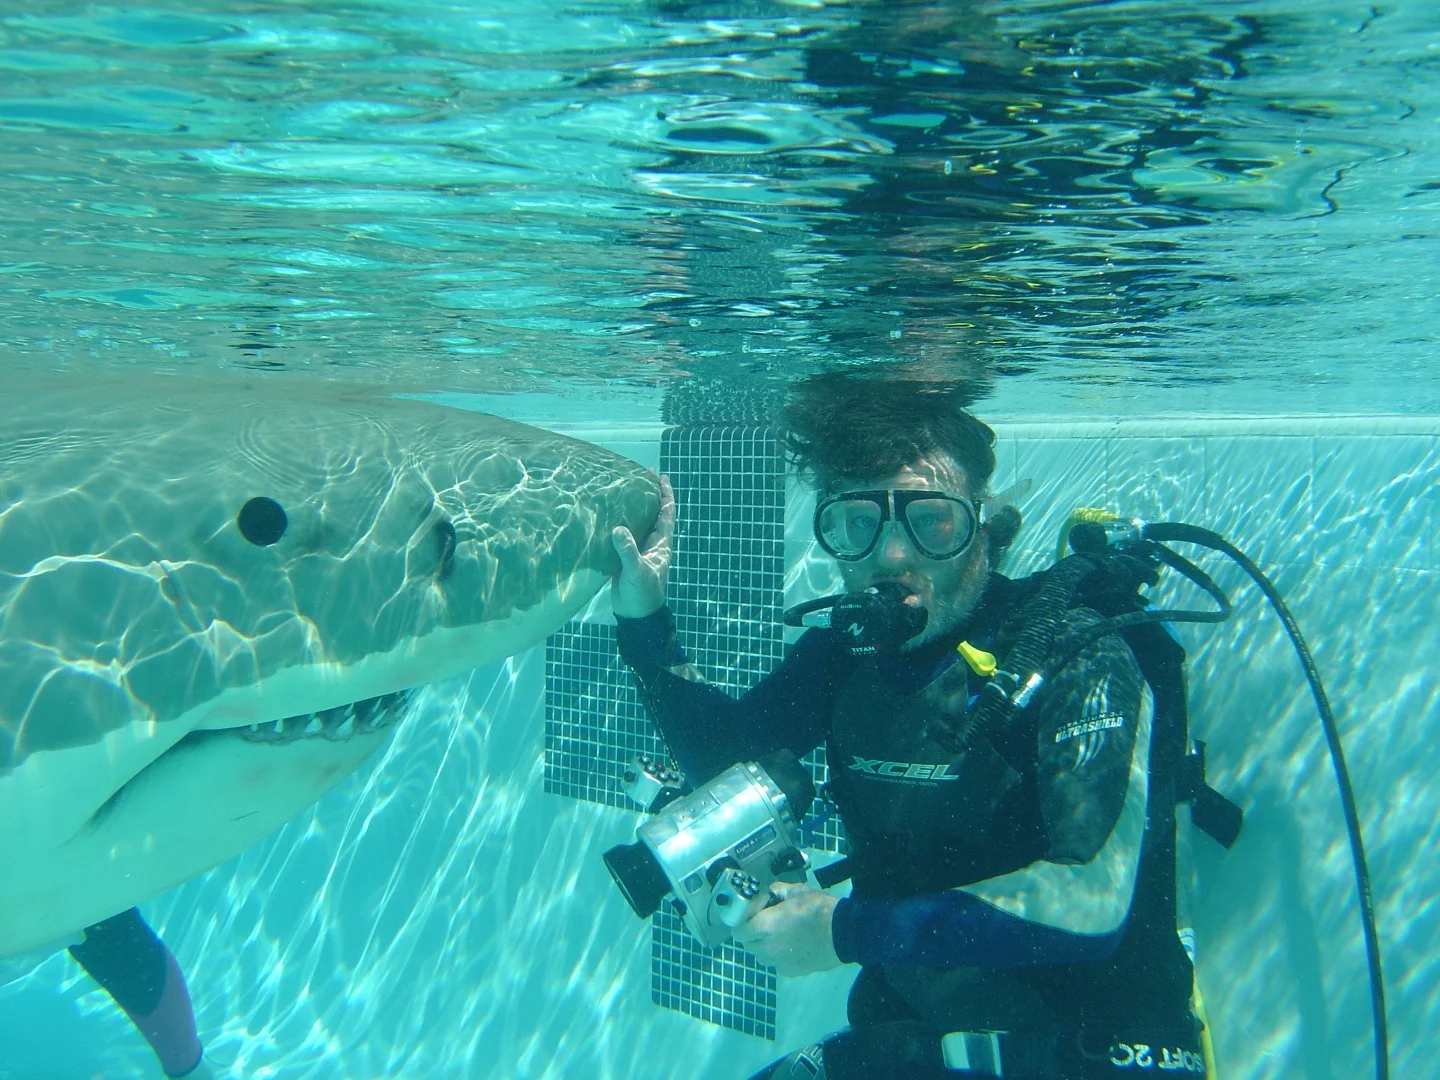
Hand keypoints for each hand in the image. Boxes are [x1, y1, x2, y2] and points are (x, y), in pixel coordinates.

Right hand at [611, 473, 674, 617]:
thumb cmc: (643, 594)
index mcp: (661, 544)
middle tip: (639, 475)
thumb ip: (629, 551)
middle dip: (648, 494)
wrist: (635, 616)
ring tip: (622, 489)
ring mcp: (638, 550)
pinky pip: (623, 536)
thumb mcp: (637, 571)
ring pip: (638, 523)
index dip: (665, 494)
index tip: (661, 476)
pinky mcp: (625, 558)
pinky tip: (607, 515)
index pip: (666, 513)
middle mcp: (652, 544)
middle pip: (652, 513)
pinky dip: (617, 523)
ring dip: (633, 507)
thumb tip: (618, 529)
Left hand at [731, 881, 840, 976]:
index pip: (739, 932)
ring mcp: (779, 962)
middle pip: (748, 945)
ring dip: (764, 947)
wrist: (843, 933)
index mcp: (765, 926)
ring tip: (779, 935)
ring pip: (762, 957)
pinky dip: (779, 956)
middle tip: (764, 924)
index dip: (741, 925)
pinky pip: (777, 964)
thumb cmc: (818, 909)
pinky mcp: (792, 971)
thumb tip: (770, 894)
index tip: (748, 918)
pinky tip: (792, 946)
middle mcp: (768, 948)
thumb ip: (777, 891)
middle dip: (752, 935)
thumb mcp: (797, 891)